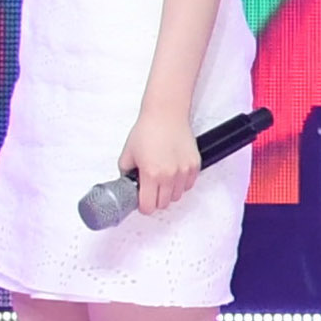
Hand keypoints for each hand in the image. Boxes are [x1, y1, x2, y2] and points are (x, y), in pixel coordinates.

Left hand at [118, 103, 203, 219]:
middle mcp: (170, 175)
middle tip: (149, 190)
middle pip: (163, 204)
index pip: (149, 206)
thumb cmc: (148, 129)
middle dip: (155, 200)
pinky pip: (188, 185)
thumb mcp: (127, 153)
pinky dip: (181, 185)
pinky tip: (173, 175)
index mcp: (151, 174)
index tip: (141, 202)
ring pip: (177, 196)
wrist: (166, 114)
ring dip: (168, 193)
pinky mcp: (194, 165)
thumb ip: (126, 172)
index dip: (143, 206)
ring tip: (162, 180)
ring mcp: (184, 171)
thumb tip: (128, 182)